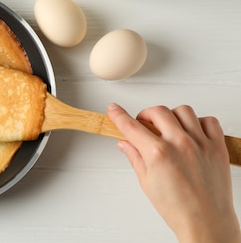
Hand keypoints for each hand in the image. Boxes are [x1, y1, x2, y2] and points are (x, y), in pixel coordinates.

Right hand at [108, 103, 239, 242]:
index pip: (131, 126)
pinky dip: (199, 122)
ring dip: (171, 116)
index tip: (114, 109)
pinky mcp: (217, 147)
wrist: (206, 223)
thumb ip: (135, 158)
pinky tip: (192, 131)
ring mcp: (200, 143)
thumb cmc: (179, 209)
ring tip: (168, 128)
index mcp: (158, 154)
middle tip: (144, 124)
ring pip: (183, 111)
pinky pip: (209, 121)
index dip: (119, 115)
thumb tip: (125, 144)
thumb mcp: (147, 183)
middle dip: (146, 115)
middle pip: (157, 111)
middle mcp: (179, 144)